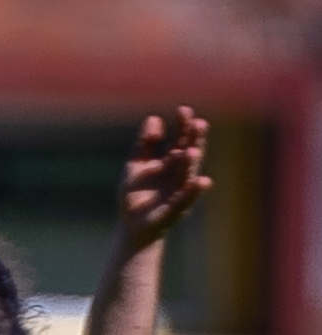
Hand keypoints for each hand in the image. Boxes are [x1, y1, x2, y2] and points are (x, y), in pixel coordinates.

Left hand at [118, 107, 210, 246]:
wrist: (132, 224)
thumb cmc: (136, 193)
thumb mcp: (135, 165)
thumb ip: (144, 144)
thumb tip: (153, 118)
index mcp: (170, 160)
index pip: (180, 138)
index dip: (183, 125)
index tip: (182, 110)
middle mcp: (179, 172)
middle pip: (189, 152)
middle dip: (194, 139)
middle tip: (198, 123)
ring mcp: (180, 189)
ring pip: (188, 173)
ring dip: (191, 162)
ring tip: (192, 150)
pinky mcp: (177, 207)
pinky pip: (187, 198)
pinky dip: (194, 190)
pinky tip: (203, 181)